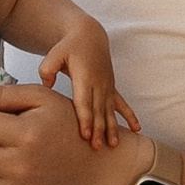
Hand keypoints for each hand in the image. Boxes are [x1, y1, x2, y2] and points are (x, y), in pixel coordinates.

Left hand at [33, 20, 138, 153]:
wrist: (89, 36)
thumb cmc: (69, 46)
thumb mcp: (55, 52)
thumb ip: (48, 68)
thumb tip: (46, 85)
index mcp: (85, 77)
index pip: (84, 102)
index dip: (86, 118)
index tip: (86, 134)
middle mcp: (99, 83)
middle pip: (98, 111)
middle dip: (97, 130)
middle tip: (96, 147)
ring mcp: (107, 86)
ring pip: (110, 111)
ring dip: (112, 128)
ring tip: (113, 145)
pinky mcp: (110, 88)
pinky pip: (122, 104)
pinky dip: (130, 116)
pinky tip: (137, 129)